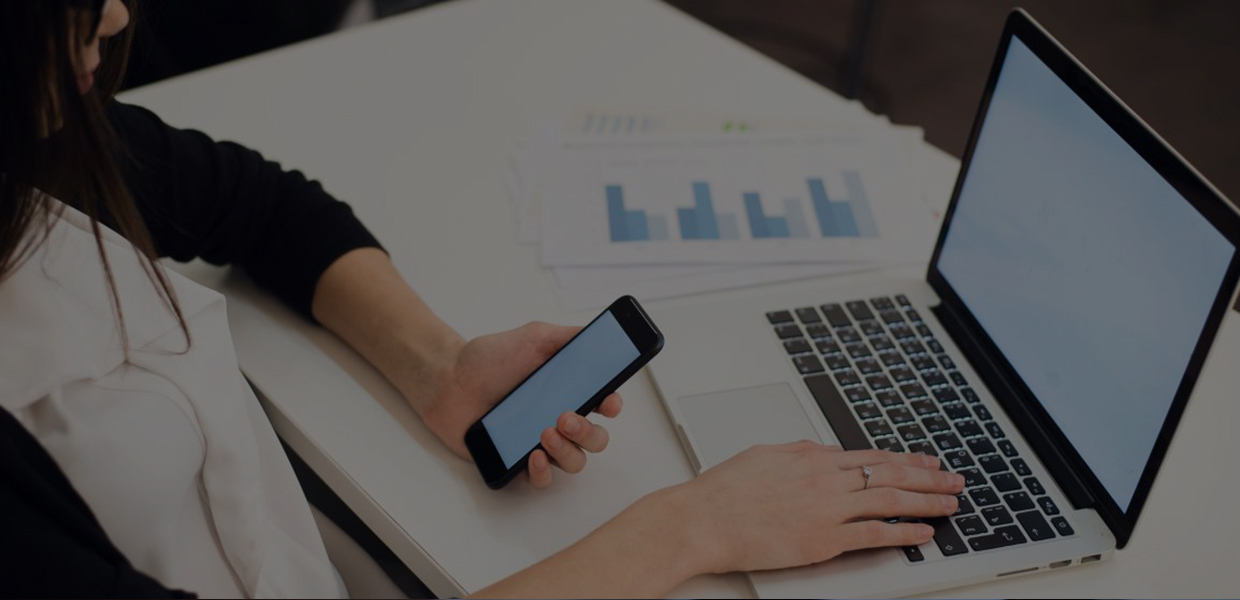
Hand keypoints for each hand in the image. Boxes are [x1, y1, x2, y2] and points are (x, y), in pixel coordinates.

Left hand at [416, 321, 622, 487]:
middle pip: (595, 439)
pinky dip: (544, 472)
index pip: (604, 404)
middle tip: (566, 418)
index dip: (612, 406)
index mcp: (568, 391)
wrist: (447, 379)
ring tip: (545, 432)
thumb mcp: (534, 337)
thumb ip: (569, 337)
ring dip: (567, 451)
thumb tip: (602, 337)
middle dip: (588, 432)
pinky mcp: (516, 463)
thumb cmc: (489, 359)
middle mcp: (558, 419)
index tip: (609, 402)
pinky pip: (541, 480)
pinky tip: (534, 455)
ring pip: (574, 462)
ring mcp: (538, 443)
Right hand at [668, 441, 963, 573]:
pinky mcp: (823, 540)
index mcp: (812, 457)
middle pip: (890, 476)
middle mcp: (826, 480)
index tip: (928, 462)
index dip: (907, 460)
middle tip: (954, 480)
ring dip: (926, 502)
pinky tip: (922, 532)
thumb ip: (799, 451)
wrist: (702, 519)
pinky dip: (902, 533)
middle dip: (929, 478)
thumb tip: (824, 451)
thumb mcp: (765, 455)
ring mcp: (827, 510)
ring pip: (890, 501)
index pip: (873, 456)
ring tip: (950, 504)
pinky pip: (873, 534)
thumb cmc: (724, 491)